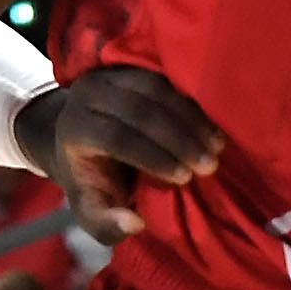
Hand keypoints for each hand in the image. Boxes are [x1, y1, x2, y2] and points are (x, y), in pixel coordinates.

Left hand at [15, 64, 221, 239]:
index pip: (115, 136)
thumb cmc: (91, 181)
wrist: (80, 140)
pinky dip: (192, 100)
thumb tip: (135, 224)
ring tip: (216, 144)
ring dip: (191, 117)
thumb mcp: (90, 210)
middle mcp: (88, 94)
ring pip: (155, 88)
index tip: (184, 178)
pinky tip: (213, 123)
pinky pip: (166, 76)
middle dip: (178, 138)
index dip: (152, 156)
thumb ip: (107, 224)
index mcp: (74, 128)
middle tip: (209, 164)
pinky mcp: (132, 65)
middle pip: (137, 109)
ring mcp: (111, 74)